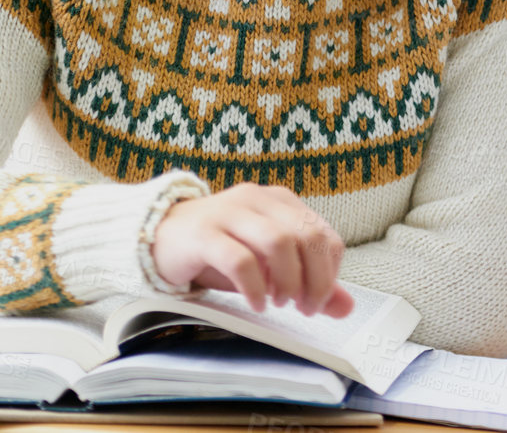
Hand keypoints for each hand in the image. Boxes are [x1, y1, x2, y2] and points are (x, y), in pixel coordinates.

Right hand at [151, 183, 353, 316]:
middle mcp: (257, 199)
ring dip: (287, 280)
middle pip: (306, 236)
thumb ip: (307, 282)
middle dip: (314, 279)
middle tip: (305, 307)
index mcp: (279, 201)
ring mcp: (229, 212)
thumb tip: (346, 306)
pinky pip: (239, 259)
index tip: (320, 298)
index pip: (323, 234)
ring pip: (277, 242)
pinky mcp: (204, 233)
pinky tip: (256, 302)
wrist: (161, 237)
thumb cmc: (219, 251)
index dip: (329, 271)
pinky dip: (255, 287)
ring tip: (280, 303)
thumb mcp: (268, 266)